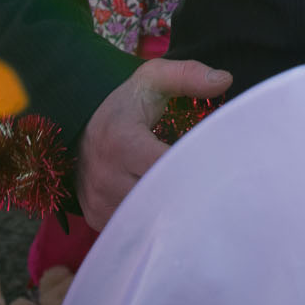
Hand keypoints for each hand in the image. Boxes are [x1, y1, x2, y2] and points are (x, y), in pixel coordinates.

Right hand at [75, 57, 231, 226]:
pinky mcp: (97, 219)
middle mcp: (105, 177)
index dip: (195, 167)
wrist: (79, 129)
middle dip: (188, 194)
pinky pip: (134, 229)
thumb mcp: (152, 79)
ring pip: (148, 218)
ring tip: (196, 200)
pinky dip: (153, 222)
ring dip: (173, 211)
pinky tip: (171, 210)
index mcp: (121, 141)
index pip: (166, 166)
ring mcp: (99, 202)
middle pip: (160, 197)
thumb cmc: (124, 105)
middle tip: (216, 188)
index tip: (219, 165)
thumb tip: (224, 79)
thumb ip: (187, 75)